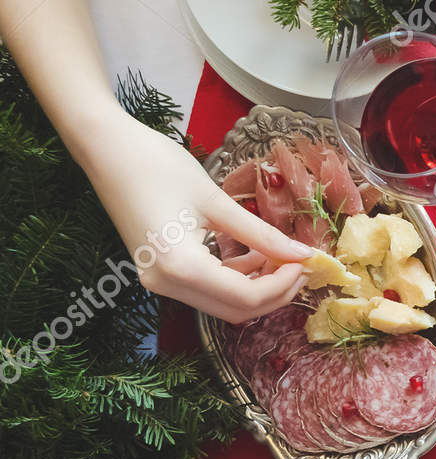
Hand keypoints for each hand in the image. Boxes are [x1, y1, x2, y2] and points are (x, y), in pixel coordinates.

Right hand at [79, 112, 310, 322]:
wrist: (105, 149)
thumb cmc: (156, 165)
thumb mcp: (216, 201)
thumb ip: (261, 234)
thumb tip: (301, 254)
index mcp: (179, 267)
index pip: (245, 298)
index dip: (283, 285)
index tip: (306, 263)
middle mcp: (166, 284)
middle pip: (235, 310)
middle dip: (275, 293)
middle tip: (301, 266)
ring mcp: (159, 281)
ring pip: (223, 304)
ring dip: (257, 287)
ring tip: (283, 258)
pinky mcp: (159, 272)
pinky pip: (207, 289)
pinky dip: (235, 279)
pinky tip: (256, 256)